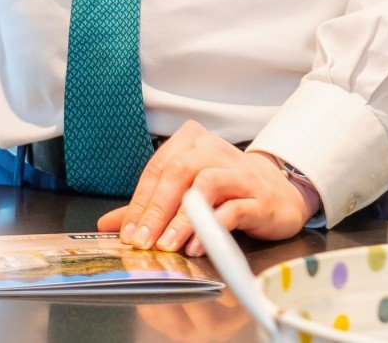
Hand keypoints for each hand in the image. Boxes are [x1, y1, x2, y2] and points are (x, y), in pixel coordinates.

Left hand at [96, 121, 315, 251]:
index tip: (128, 234)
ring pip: (205, 186)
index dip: (140, 203)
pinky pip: (232, 208)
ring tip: (168, 244)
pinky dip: (212, 227)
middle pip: (178, 172)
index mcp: (191, 141)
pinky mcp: (259, 196)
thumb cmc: (225, 191)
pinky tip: (197, 246)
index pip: (157, 169)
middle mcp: (214, 150)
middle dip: (156, 210)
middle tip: (143, 242)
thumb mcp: (185, 193)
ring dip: (183, 218)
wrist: (279, 194)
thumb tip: (109, 224)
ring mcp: (239, 172)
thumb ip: (148, 206)